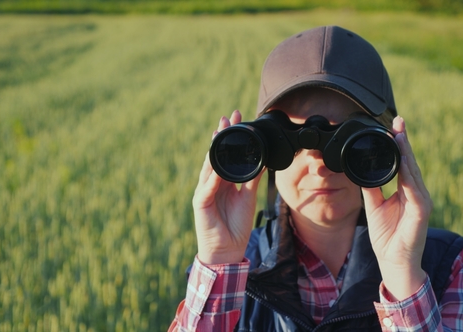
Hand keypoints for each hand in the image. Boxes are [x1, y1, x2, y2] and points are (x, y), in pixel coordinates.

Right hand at [192, 110, 263, 264]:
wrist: (226, 250)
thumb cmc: (235, 226)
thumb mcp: (247, 198)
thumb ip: (252, 179)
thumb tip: (262, 161)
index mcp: (222, 181)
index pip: (225, 155)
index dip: (229, 137)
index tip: (237, 119)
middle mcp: (211, 183)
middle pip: (215, 155)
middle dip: (221, 136)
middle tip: (228, 117)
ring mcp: (204, 192)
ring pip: (208, 167)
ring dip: (214, 150)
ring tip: (219, 133)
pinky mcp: (200, 203)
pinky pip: (207, 188)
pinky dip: (213, 177)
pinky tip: (217, 166)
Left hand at [362, 116, 432, 299]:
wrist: (393, 261)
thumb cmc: (386, 235)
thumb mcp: (373, 206)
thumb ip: (371, 187)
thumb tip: (361, 170)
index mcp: (406, 191)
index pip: (403, 163)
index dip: (399, 145)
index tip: (393, 126)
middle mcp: (417, 193)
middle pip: (410, 163)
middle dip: (404, 142)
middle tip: (398, 122)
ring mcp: (421, 202)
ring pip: (414, 173)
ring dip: (407, 154)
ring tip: (400, 136)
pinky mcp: (421, 213)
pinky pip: (415, 192)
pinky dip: (409, 177)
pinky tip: (405, 165)